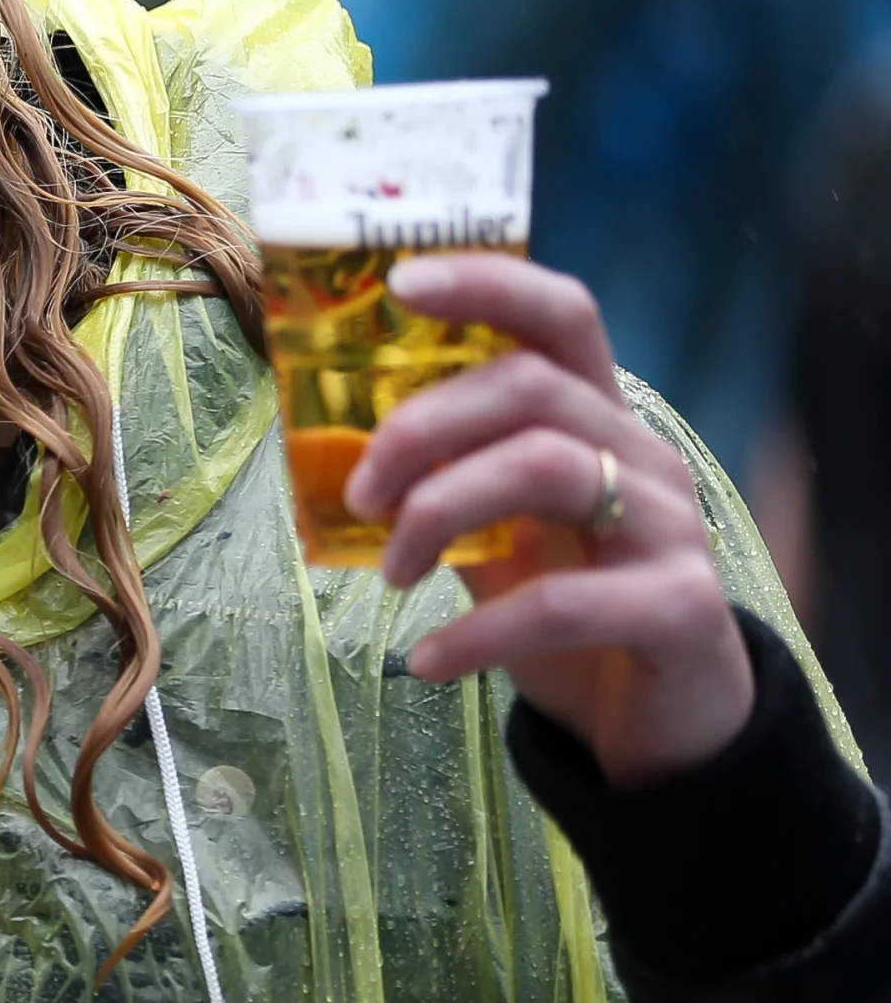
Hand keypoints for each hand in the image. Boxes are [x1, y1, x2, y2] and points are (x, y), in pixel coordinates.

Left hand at [342, 252, 753, 786]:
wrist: (658, 720)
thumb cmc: (564, 607)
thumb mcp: (493, 534)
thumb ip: (439, 484)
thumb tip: (324, 450)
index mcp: (595, 422)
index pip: (559, 317)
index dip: (487, 285)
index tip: (400, 283)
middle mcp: (641, 456)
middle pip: (529, 388)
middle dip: (419, 429)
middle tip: (356, 496)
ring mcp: (669, 527)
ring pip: (547, 468)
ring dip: (438, 514)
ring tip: (388, 575)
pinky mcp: (679, 607)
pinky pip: (567, 601)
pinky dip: (478, 631)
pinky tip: (427, 662)